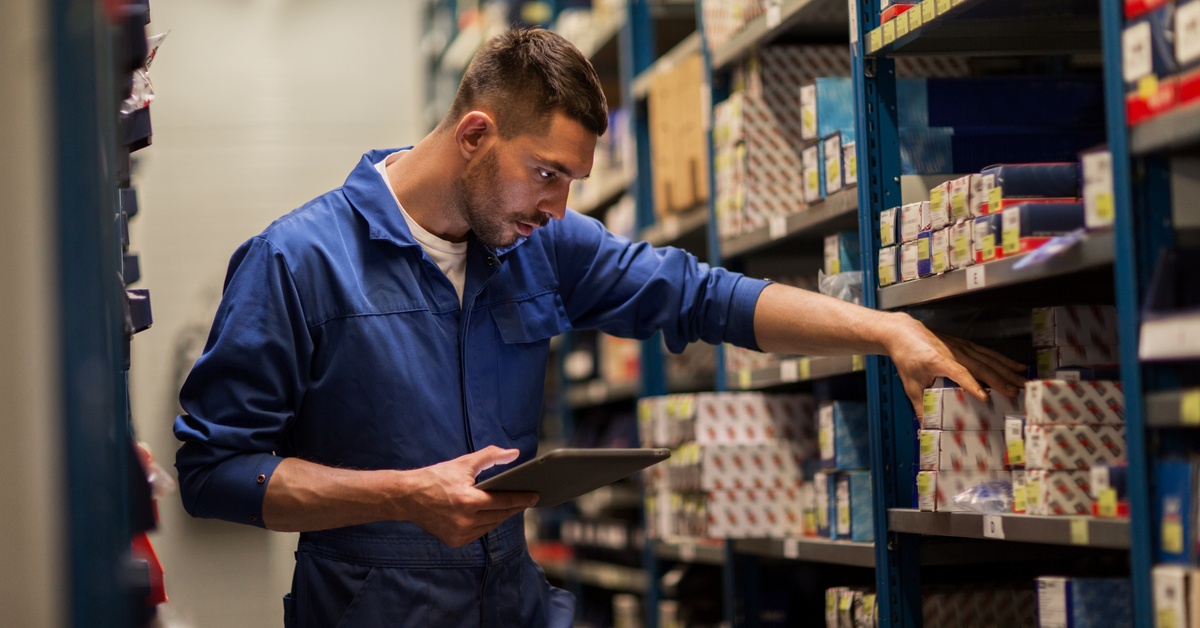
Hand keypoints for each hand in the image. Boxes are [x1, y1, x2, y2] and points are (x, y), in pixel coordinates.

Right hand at [400, 446, 537, 547]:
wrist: (407, 497)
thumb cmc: (435, 477)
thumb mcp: (463, 463)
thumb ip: (490, 456)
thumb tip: (514, 454)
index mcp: (468, 501)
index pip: (503, 502)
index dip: (522, 499)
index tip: (535, 496)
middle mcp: (465, 521)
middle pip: (500, 515)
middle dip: (514, 507)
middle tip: (527, 499)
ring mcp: (459, 534)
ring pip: (490, 526)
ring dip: (501, 516)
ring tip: (511, 506)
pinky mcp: (454, 541)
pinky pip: (478, 533)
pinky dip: (486, 524)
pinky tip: (491, 515)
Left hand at [884, 313, 1026, 412]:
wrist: (904, 333)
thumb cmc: (907, 358)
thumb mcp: (910, 384)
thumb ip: (919, 405)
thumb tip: (925, 426)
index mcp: (938, 361)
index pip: (959, 374)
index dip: (972, 385)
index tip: (985, 397)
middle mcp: (954, 352)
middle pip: (980, 366)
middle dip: (999, 380)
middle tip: (1015, 393)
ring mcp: (962, 347)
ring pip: (989, 359)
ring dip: (1007, 371)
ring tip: (1022, 382)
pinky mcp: (966, 345)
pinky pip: (988, 353)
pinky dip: (1004, 360)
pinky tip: (1018, 367)